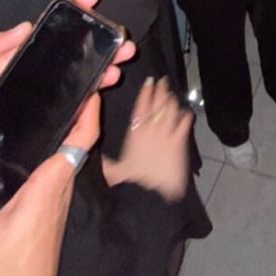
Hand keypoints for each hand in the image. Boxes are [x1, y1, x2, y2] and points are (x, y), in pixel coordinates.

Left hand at [0, 0, 134, 122]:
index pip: (50, 28)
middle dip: (102, 45)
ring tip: (119, 66)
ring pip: (77, 77)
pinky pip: (69, 104)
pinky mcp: (42, 116)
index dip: (72, 12)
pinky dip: (88, 95)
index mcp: (19, 54)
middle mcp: (35, 70)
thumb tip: (26, 26)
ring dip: (101, 69)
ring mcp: (40, 92)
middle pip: (74, 53)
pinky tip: (101, 88)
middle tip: (124, 43)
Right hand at [0, 94, 100, 275]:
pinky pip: (47, 185)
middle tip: (62, 89)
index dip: (89, 109)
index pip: (80, 139)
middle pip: (73, 147)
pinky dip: (41, 165)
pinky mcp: (43, 228)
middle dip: (72, 117)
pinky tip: (18, 162)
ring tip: (41, 115)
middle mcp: (58, 196)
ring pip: (59, 166)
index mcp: (49, 188)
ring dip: (57, 140)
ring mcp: (52, 214)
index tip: (90, 84)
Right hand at [102, 77, 190, 203]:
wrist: (150, 194)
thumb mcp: (113, 171)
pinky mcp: (178, 142)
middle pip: (157, 104)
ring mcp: (166, 134)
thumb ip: (105, 160)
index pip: (141, 106)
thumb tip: (89, 153)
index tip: (149, 81)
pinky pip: (184, 123)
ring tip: (172, 94)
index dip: (146, 92)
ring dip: (172, 101)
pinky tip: (187, 112)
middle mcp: (150, 129)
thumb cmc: (131, 183)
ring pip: (171, 110)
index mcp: (134, 133)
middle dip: (161, 90)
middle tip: (163, 81)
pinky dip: (185, 115)